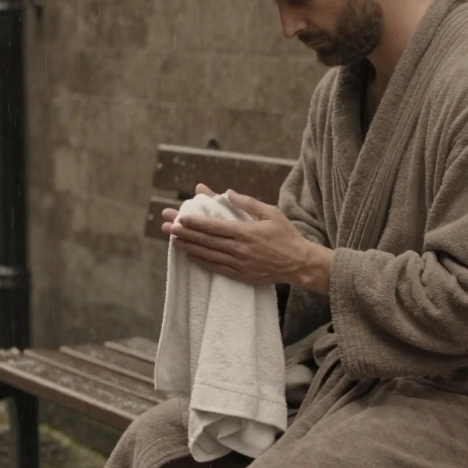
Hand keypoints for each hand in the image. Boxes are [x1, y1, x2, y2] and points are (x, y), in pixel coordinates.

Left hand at [162, 187, 332, 292]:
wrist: (299, 264)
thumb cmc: (286, 235)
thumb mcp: (271, 213)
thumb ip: (248, 203)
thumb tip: (228, 192)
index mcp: (246, 232)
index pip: (214, 227)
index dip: (195, 222)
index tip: (180, 217)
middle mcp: (239, 249)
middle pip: (206, 241)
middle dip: (185, 233)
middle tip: (167, 226)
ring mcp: (239, 264)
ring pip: (208, 255)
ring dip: (189, 247)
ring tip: (173, 240)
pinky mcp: (240, 275)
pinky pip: (216, 268)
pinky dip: (201, 261)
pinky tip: (190, 255)